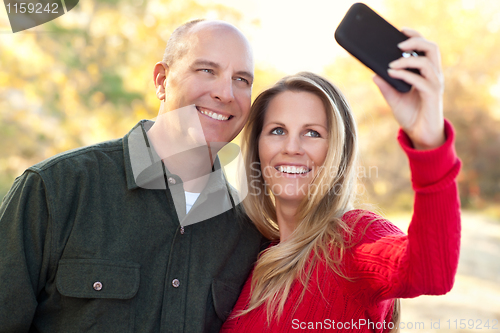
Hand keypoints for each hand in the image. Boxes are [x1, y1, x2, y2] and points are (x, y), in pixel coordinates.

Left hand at [373, 28, 444, 149]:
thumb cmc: (409, 115)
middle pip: (432, 48)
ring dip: (407, 59)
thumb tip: (374, 73)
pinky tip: (393, 73)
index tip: (400, 31)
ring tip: (391, 63)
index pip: (425, 48)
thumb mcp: (393, 99)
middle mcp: (433, 76)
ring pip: (428, 62)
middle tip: (398, 45)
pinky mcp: (432, 96)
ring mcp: (434, 85)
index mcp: (426, 73)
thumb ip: (386, 86)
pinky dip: (406, 74)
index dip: (415, 37)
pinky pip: (421, 80)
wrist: (420, 135)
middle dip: (415, 41)